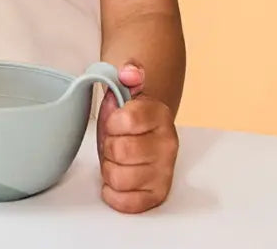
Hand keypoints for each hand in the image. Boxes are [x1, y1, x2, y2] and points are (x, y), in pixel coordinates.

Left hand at [96, 62, 178, 213]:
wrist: (144, 137)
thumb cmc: (129, 118)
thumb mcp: (125, 92)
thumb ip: (128, 74)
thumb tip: (128, 73)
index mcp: (160, 114)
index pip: (126, 119)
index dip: (111, 121)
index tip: (115, 121)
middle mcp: (168, 144)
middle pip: (119, 151)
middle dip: (108, 146)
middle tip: (115, 141)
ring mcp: (165, 171)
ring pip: (118, 177)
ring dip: (109, 169)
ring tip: (117, 159)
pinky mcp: (157, 195)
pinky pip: (125, 202)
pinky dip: (113, 192)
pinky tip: (116, 180)